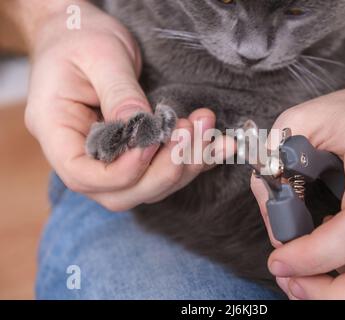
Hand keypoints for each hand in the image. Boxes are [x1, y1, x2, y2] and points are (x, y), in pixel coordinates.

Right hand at [24, 0, 231, 210]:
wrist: (82, 35)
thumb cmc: (80, 39)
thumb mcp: (99, 55)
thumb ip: (119, 92)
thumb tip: (142, 126)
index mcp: (56, 131)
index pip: (82, 174)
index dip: (121, 171)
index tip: (152, 145)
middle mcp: (81, 153)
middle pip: (119, 191)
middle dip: (162, 172)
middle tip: (190, 134)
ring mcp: (109, 157)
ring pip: (146, 186)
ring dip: (183, 165)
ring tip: (205, 129)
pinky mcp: (133, 152)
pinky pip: (161, 169)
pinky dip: (192, 162)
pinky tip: (216, 147)